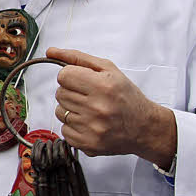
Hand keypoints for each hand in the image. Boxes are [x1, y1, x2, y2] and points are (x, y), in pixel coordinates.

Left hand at [47, 47, 176, 168]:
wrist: (144, 127)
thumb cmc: (127, 97)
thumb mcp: (108, 70)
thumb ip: (77, 58)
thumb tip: (51, 51)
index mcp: (102, 86)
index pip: (63, 76)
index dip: (71, 76)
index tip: (82, 81)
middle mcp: (96, 108)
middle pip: (60, 93)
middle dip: (72, 92)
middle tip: (89, 96)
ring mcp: (91, 128)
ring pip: (59, 111)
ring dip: (71, 109)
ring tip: (90, 110)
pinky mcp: (87, 144)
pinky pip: (64, 130)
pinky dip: (74, 126)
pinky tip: (90, 123)